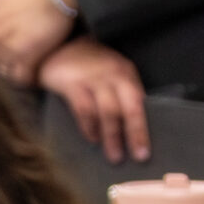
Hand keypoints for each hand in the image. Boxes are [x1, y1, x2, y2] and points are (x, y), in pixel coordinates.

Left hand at [0, 0, 74, 84]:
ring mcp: (10, 48)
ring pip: (4, 70)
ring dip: (13, 70)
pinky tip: (33, 75)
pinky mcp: (28, 57)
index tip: (4, 50)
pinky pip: (21, 77)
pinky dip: (26, 78)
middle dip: (1, 61)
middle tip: (16, 61)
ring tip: (25, 68)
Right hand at [37, 37, 147, 162]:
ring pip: (107, 111)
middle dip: (133, 133)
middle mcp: (113, 74)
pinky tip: (93, 139)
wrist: (60, 47)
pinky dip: (89, 127)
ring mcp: (93, 77)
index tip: (144, 152)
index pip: (138, 103)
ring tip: (114, 156)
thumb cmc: (88, 66)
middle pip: (126, 107)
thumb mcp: (110, 75)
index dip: (142, 128)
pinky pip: (84, 109)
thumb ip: (121, 95)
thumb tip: (132, 127)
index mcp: (125, 73)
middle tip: (135, 156)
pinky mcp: (73, 83)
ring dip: (112, 136)